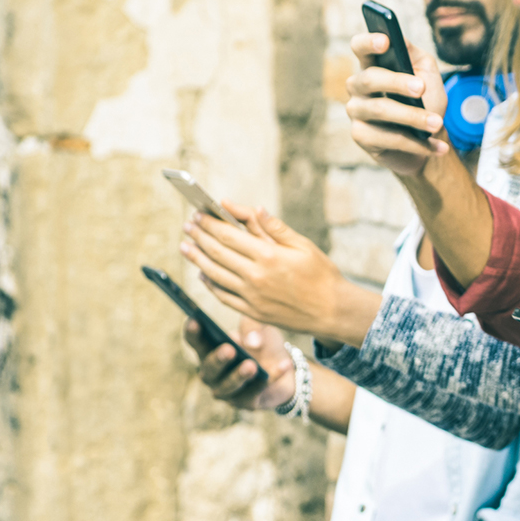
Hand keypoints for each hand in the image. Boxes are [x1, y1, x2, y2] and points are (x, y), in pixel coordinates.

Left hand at [181, 203, 374, 345]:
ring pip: (214, 274)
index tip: (198, 214)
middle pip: (216, 252)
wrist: (334, 312)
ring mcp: (252, 296)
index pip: (228, 234)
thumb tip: (251, 208)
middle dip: (198, 236)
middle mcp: (256, 276)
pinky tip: (203, 274)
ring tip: (185, 246)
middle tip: (188, 226)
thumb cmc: (322, 275)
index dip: (209, 223)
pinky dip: (209, 284)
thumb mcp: (303, 245)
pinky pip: (223, 296)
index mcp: (269, 255)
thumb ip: (274, 227)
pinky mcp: (253, 312)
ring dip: (196, 258)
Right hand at [183, 316, 294, 409]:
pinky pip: (255, 393)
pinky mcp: (246, 403)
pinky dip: (271, 379)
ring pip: (228, 386)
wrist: (286, 366)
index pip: (195, 342)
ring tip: (252, 365)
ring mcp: (227, 391)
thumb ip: (253, 328)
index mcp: (210, 351)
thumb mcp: (260, 328)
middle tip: (229, 349)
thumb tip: (252, 342)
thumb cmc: (263, 343)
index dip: (193, 332)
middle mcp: (213, 374)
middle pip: (209, 368)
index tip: (195, 320)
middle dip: (218, 359)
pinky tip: (284, 365)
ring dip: (239, 376)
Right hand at [345, 31, 450, 175]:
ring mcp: (356, 111)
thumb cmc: (426, 103)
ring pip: (380, 110)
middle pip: (370, 78)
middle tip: (421, 88)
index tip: (385, 41)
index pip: (360, 47)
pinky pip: (388, 138)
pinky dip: (417, 143)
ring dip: (413, 117)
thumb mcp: (427, 76)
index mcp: (372, 66)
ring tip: (437, 123)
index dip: (368, 42)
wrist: (429, 142)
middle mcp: (358, 87)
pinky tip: (438, 147)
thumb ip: (415, 56)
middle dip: (397, 82)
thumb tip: (400, 40)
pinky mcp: (361, 136)